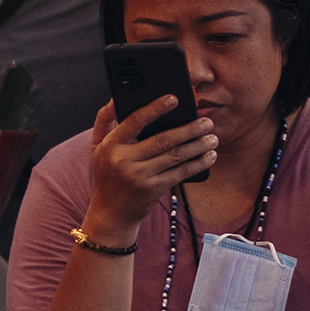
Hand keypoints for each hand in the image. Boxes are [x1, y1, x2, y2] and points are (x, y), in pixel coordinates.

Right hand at [79, 97, 216, 247]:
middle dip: (189, 129)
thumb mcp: (97, 146)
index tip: (174, 99)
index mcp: (112, 144)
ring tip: (212, 138)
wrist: (111, 213)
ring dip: (197, 146)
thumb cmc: (107, 174)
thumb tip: (116, 97)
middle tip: (206, 122)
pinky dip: (197, 164)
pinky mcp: (153, 189)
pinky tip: (208, 156)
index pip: (135, 121)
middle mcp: (124, 159)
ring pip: (175, 156)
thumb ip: (105, 119)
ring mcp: (140, 176)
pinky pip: (179, 173)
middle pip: (163, 139)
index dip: (155, 108)